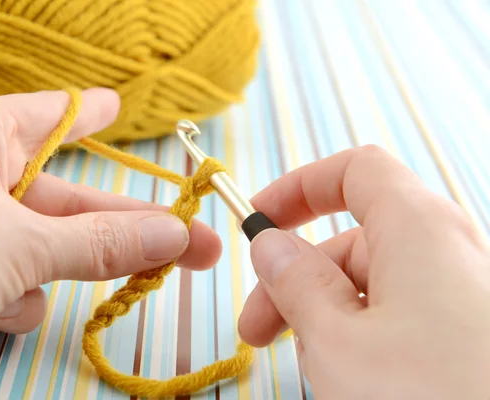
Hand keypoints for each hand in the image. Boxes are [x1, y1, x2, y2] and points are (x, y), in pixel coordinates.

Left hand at [0, 89, 221, 380]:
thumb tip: (176, 234)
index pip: (52, 116)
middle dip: (125, 225)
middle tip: (192, 242)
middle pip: (67, 200)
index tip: (117, 105)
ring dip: (54, 272)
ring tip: (55, 284)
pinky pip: (8, 285)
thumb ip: (100, 241)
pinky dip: (9, 301)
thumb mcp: (17, 242)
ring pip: (42, 250)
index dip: (89, 113)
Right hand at [238, 146, 489, 398]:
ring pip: (373, 284)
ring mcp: (462, 295)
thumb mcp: (335, 340)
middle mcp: (447, 251)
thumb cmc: (428, 399)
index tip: (257, 222)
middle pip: (353, 238)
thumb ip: (294, 281)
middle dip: (295, 277)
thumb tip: (270, 245)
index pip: (353, 171)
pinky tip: (348, 379)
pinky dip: (361, 336)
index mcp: (419, 228)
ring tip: (309, 368)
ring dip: (324, 315)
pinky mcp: (469, 335)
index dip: (298, 188)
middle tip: (255, 329)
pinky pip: (401, 317)